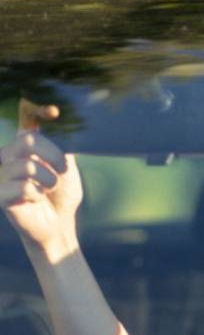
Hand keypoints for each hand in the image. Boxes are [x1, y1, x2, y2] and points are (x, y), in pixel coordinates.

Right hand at [0, 100, 82, 257]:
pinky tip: (34, 200)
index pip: (26, 121)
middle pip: (28, 141)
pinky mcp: (0, 194)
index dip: (37, 111)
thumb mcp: (66, 169)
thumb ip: (62, 148)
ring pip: (27, 165)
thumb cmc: (61, 195)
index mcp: (24, 146)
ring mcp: (1, 174)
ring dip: (48, 180)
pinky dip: (36, 195)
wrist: (58, 224)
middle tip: (63, 170)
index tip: (54, 111)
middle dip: (53, 156)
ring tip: (48, 190)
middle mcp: (8, 156)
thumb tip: (65, 127)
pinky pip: (23, 187)